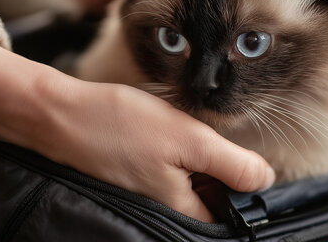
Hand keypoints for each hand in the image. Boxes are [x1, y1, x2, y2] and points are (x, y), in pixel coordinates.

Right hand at [0, 45, 274, 221]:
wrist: (62, 114)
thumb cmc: (121, 125)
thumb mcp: (188, 140)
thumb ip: (232, 164)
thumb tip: (265, 181)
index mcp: (181, 210)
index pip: (229, 214)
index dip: (241, 187)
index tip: (238, 158)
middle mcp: (165, 210)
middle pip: (210, 196)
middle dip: (216, 167)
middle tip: (203, 137)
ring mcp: (148, 194)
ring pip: (190, 180)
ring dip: (195, 157)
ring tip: (180, 132)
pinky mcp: (136, 177)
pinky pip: (169, 170)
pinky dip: (175, 153)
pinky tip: (165, 132)